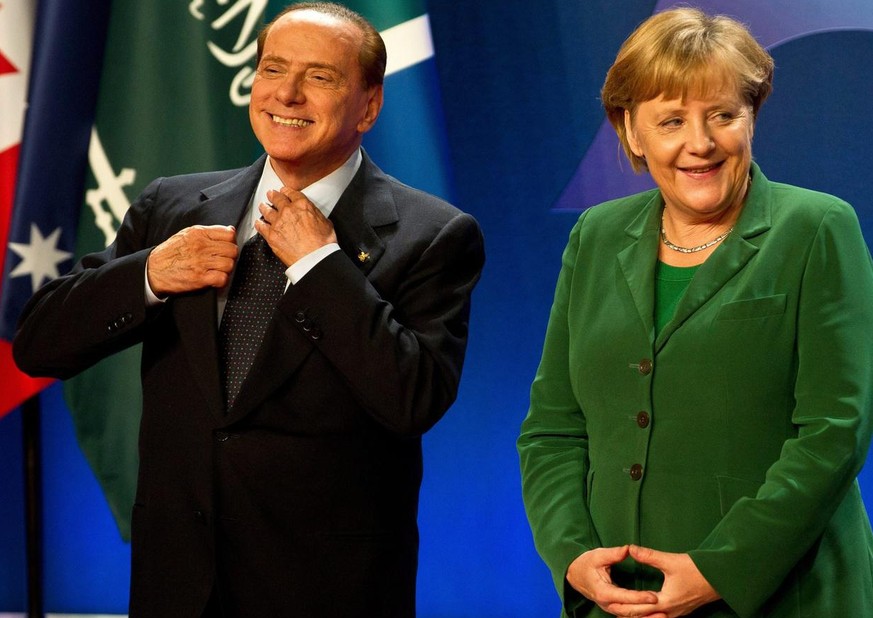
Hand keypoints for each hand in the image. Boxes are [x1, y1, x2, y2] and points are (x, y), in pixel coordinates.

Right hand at [146, 225, 237, 295]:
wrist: (153, 270)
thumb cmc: (170, 253)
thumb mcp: (187, 234)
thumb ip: (209, 232)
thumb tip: (230, 230)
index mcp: (198, 233)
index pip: (229, 234)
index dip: (231, 242)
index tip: (226, 247)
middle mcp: (200, 246)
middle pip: (232, 250)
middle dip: (230, 256)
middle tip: (222, 260)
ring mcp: (200, 262)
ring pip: (229, 264)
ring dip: (226, 269)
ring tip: (218, 270)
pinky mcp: (199, 278)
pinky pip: (222, 278)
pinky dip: (222, 281)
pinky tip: (215, 279)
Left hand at [256, 187, 337, 265]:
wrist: (314, 258)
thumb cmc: (322, 243)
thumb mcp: (326, 223)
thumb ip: (316, 215)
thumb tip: (314, 215)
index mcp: (302, 206)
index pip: (291, 193)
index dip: (286, 191)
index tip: (284, 191)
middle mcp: (288, 211)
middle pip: (277, 199)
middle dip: (273, 195)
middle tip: (270, 194)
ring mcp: (278, 223)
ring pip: (266, 211)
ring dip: (264, 207)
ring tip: (262, 206)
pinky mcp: (271, 235)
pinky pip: (261, 227)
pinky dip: (259, 224)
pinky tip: (258, 223)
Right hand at [566, 546, 657, 614]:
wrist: (574, 574)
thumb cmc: (586, 563)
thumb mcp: (598, 555)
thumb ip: (613, 554)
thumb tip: (628, 549)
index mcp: (603, 591)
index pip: (625, 597)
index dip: (640, 598)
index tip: (654, 596)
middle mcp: (607, 604)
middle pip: (629, 611)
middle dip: (646, 611)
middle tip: (664, 608)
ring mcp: (610, 608)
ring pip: (629, 616)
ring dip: (646, 617)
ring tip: (662, 615)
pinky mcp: (614, 608)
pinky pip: (628, 616)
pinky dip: (641, 616)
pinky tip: (654, 615)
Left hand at [606, 545, 720, 617]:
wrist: (721, 578)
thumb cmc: (697, 569)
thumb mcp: (671, 560)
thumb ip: (649, 556)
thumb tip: (630, 548)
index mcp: (665, 601)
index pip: (638, 607)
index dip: (623, 605)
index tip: (609, 602)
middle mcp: (670, 611)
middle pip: (643, 616)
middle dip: (627, 613)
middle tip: (610, 608)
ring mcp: (676, 613)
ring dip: (638, 616)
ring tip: (622, 611)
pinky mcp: (680, 610)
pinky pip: (660, 617)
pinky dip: (648, 616)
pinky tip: (643, 611)